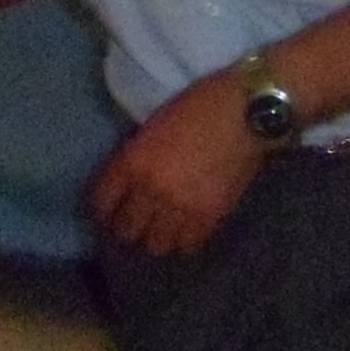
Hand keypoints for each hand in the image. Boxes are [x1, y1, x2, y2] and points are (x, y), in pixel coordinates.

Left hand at [84, 71, 265, 256]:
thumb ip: (140, 155)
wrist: (247, 113)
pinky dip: (185, 241)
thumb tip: (134, 179)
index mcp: (133, 161)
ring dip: (157, 237)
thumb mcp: (156, 125)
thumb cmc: (201, 105)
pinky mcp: (210, 218)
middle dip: (128, 228)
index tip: (109, 212)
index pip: (102, 201)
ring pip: (156, 244)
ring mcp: (181, 207)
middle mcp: (151, 189)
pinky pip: (188, 245)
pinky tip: (187, 231)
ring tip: (163, 230)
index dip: (103, 210)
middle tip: (136, 224)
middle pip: (127, 229)